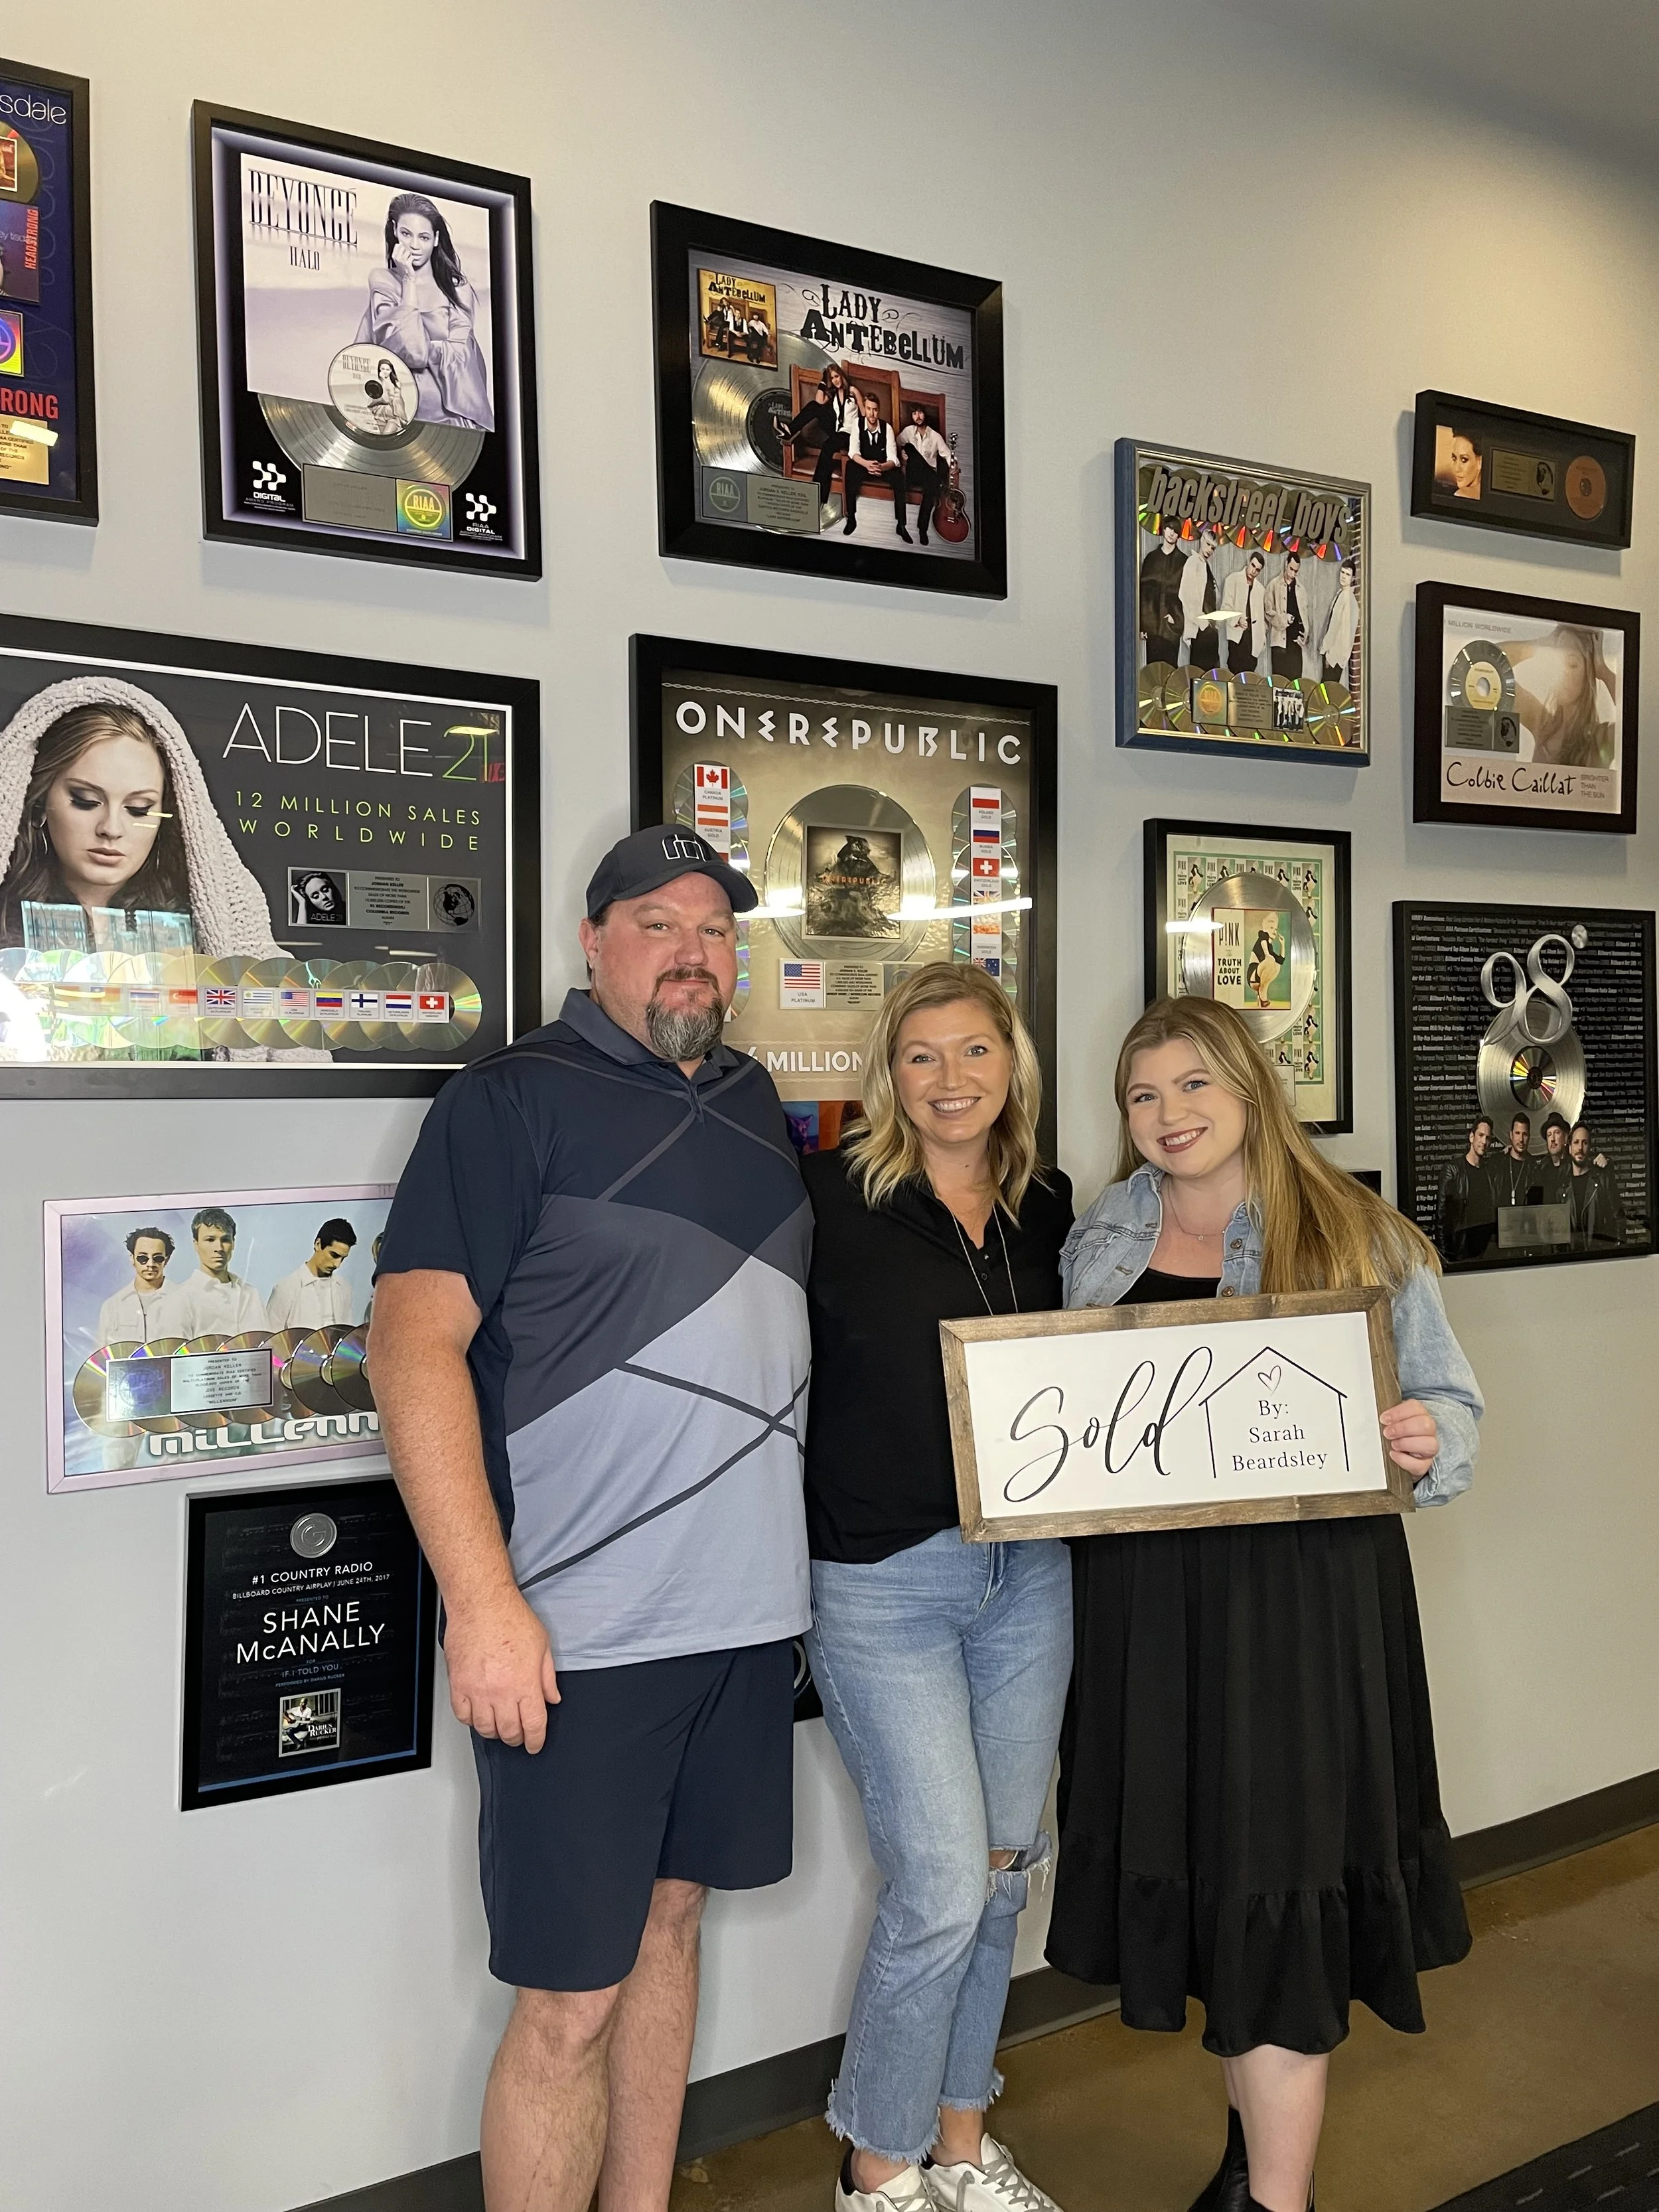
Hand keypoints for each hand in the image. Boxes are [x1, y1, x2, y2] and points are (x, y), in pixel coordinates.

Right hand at [391, 240, 418, 285]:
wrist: (407, 277)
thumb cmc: (404, 267)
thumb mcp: (399, 259)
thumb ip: (399, 251)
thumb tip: (400, 243)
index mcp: (394, 256)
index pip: (397, 245)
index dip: (402, 247)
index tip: (403, 253)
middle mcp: (397, 258)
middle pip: (403, 247)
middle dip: (406, 250)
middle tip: (407, 257)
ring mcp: (401, 261)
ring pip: (408, 252)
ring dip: (410, 255)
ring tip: (409, 260)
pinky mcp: (407, 263)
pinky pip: (412, 257)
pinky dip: (413, 259)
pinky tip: (411, 263)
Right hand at [443, 1589, 559, 1750]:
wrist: (481, 1604)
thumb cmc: (511, 1619)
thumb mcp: (542, 1645)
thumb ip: (548, 1677)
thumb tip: (552, 1698)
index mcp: (525, 1684)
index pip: (533, 1725)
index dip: (535, 1740)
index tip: (534, 1744)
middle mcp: (501, 1692)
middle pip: (509, 1731)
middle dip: (516, 1738)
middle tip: (518, 1735)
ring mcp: (477, 1690)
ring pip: (485, 1728)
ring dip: (494, 1732)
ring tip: (499, 1725)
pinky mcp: (458, 1685)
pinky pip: (462, 1715)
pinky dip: (471, 1720)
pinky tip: (477, 1714)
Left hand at [1379, 1397, 1437, 1476]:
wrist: (1396, 1453)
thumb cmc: (1393, 1433)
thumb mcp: (1390, 1421)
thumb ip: (1387, 1418)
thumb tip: (1380, 1419)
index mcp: (1419, 1414)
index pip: (1415, 1407)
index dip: (1399, 1413)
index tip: (1384, 1419)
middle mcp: (1428, 1430)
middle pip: (1426, 1425)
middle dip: (1403, 1428)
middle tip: (1387, 1433)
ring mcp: (1429, 1447)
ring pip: (1430, 1444)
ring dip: (1407, 1443)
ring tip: (1392, 1445)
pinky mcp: (1425, 1463)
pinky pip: (1421, 1464)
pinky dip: (1404, 1460)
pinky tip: (1394, 1455)